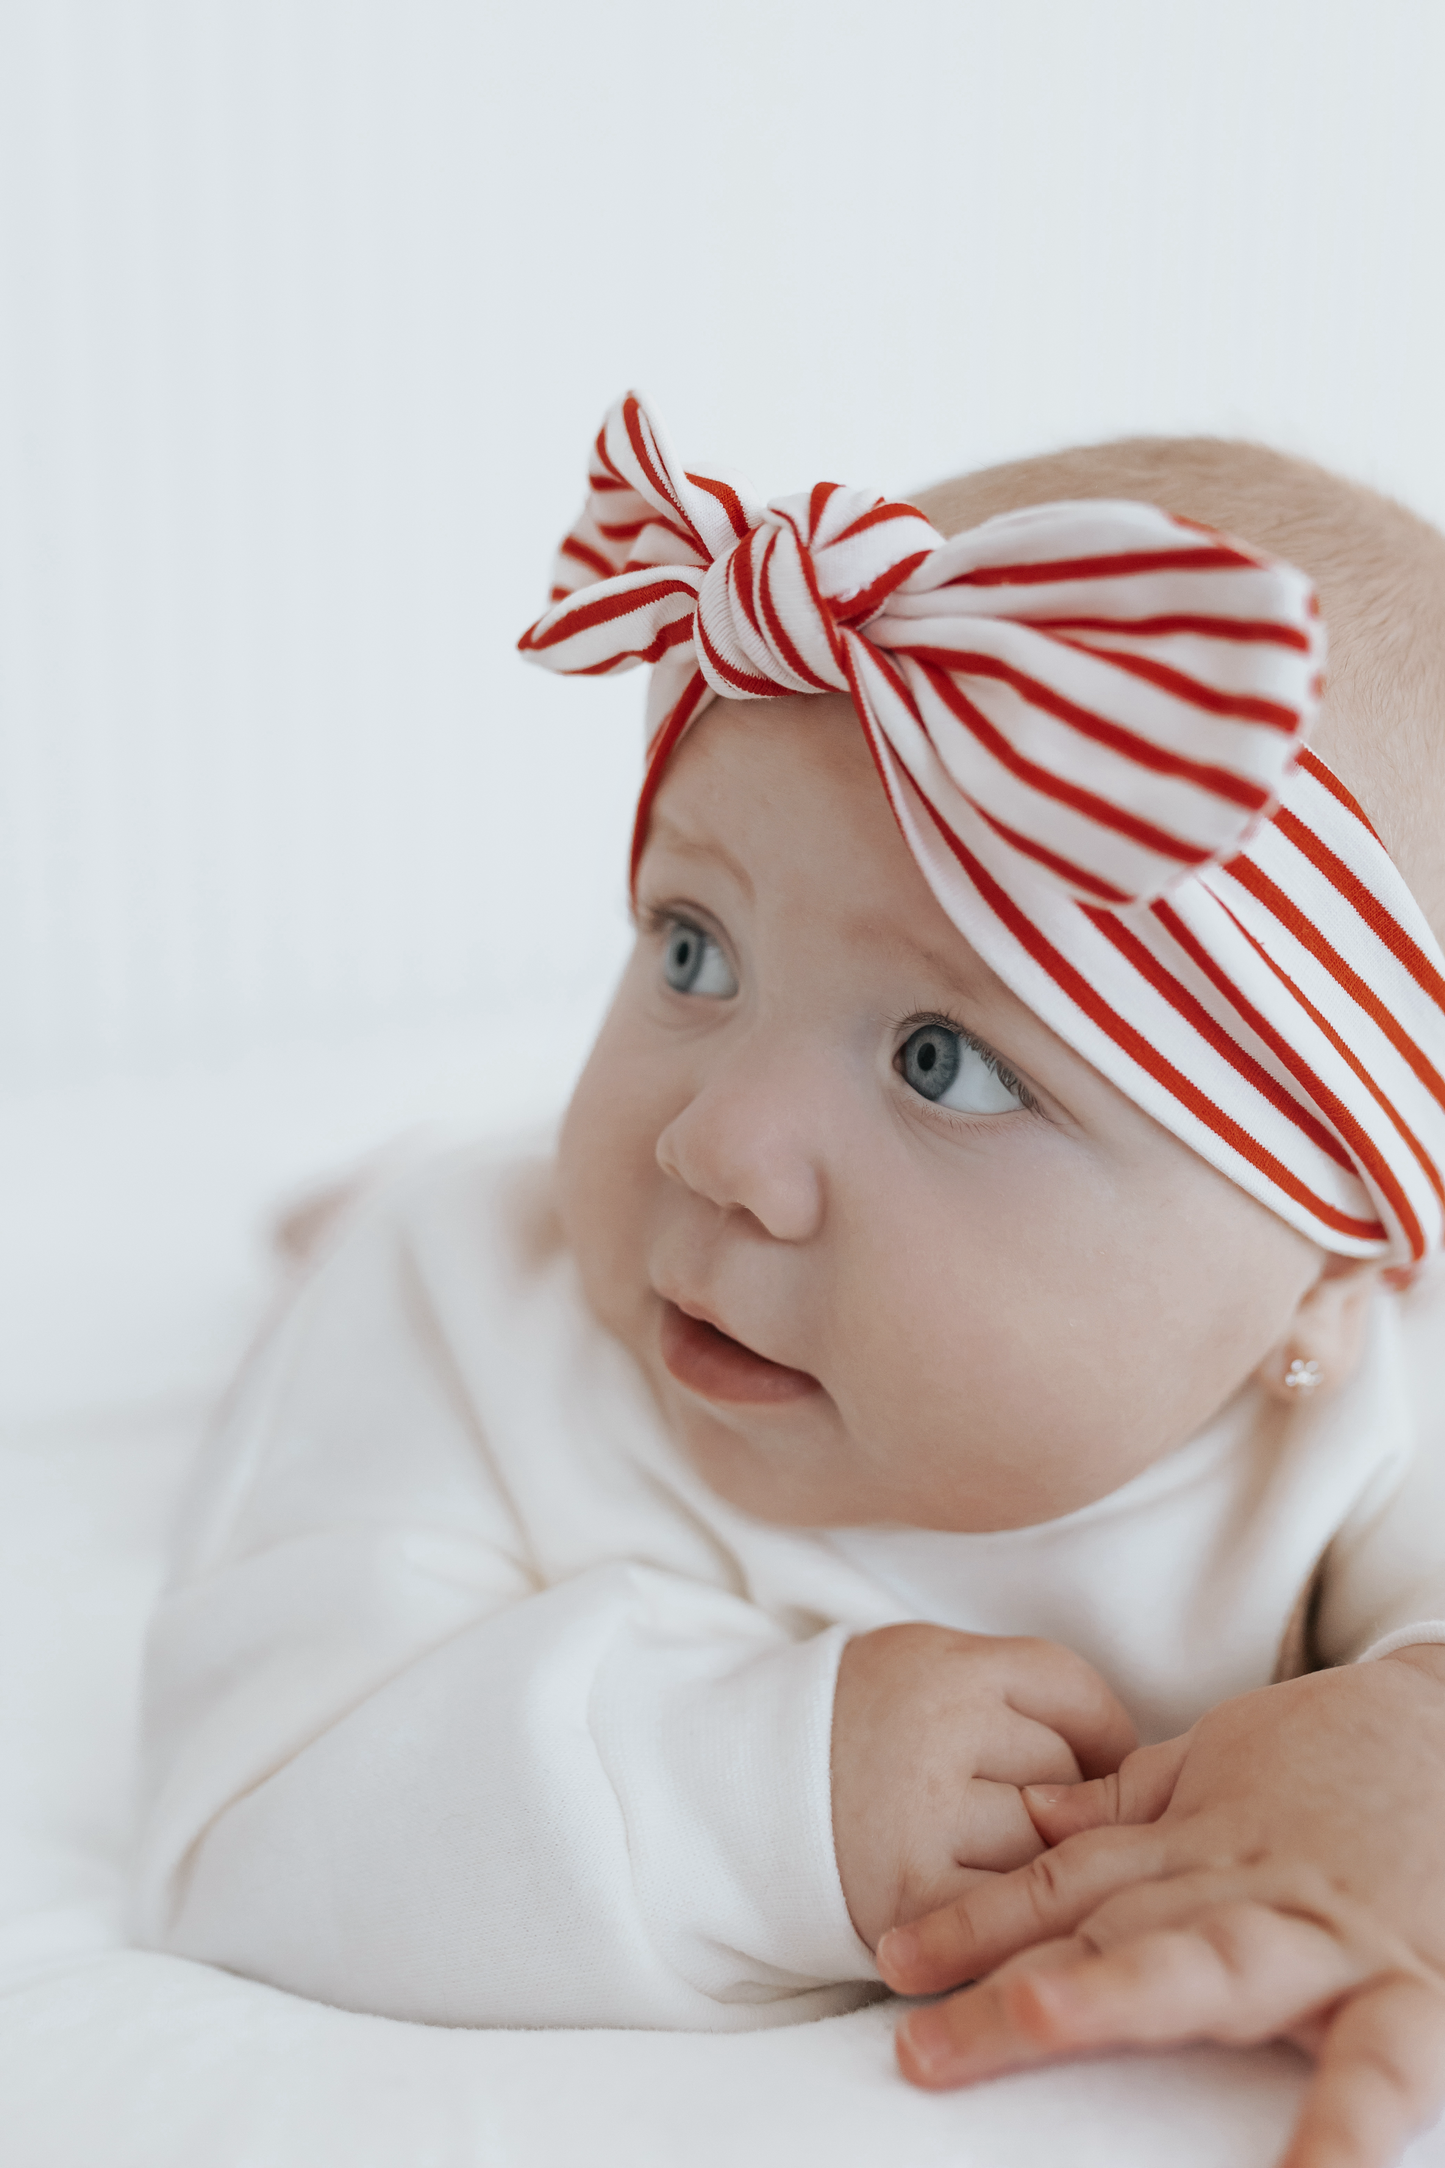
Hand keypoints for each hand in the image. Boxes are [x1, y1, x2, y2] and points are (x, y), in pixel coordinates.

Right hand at [830, 1623, 1135, 1949]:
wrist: (733, 1786)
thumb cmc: (856, 1726)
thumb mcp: (928, 1663)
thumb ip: (1017, 1690)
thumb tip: (1134, 1757)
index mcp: (944, 1668)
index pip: (1074, 1693)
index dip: (1103, 1733)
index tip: (1096, 1759)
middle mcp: (936, 1736)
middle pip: (1067, 1776)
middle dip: (1066, 1802)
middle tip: (1029, 1812)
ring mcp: (923, 1821)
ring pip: (1045, 1847)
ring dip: (1038, 1861)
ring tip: (988, 1852)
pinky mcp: (910, 1899)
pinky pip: (1006, 1909)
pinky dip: (1010, 1914)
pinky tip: (992, 1905)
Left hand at [876, 1646, 1444, 2167]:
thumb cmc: (1342, 1751)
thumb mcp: (1222, 1758)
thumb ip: (1128, 1804)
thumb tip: (1033, 1818)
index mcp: (1196, 1844)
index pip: (1066, 1888)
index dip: (974, 1926)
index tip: (894, 1962)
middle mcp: (1244, 1890)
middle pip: (1111, 1941)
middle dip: (1015, 1991)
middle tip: (923, 2038)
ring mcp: (1324, 1937)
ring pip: (1208, 1970)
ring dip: (1122, 1997)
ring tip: (1039, 2023)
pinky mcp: (1416, 1984)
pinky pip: (1378, 2063)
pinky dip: (1343, 2120)